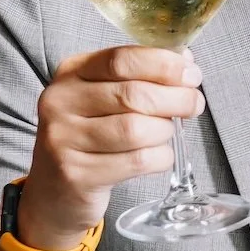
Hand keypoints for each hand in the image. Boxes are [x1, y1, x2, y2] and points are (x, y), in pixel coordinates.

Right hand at [17, 44, 204, 250]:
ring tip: (167, 132)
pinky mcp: (77, 174)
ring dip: (165, 130)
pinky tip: (159, 155)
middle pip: (132, 95)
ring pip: (136, 129)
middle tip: (194, 103)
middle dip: (176, 98)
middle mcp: (60, 103)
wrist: (55, 191)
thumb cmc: (89, 138)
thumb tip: (184, 63)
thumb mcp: (101, 98)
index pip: (121, 59)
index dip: (163, 64)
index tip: (191, 73)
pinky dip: (160, 157)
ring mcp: (64, 140)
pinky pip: (137, 161)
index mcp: (70, 73)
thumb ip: (137, 78)